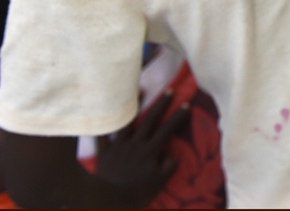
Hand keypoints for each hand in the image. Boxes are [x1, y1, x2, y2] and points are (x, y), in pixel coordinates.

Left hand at [94, 91, 189, 205]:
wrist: (109, 198)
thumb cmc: (136, 192)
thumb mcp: (159, 183)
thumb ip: (169, 166)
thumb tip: (172, 154)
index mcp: (150, 150)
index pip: (167, 129)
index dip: (178, 116)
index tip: (187, 104)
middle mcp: (135, 143)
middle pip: (150, 119)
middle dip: (161, 104)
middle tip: (169, 90)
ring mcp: (119, 146)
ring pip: (127, 121)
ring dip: (134, 105)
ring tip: (140, 91)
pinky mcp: (105, 152)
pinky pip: (102, 136)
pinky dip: (102, 124)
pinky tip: (102, 112)